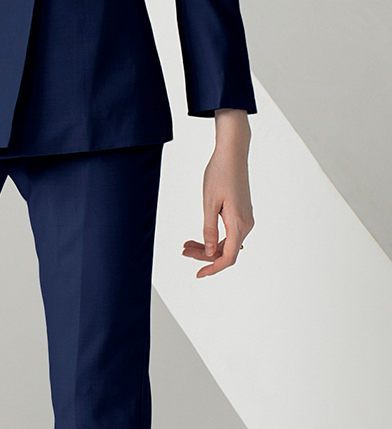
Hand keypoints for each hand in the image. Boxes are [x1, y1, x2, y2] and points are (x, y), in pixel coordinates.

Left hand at [182, 132, 254, 278]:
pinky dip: (214, 236)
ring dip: (208, 246)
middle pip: (226, 251)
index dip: (213, 268)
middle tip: (184, 251)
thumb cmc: (220, 174)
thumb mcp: (209, 203)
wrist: (232, 154)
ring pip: (227, 242)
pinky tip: (200, 235)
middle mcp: (246, 224)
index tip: (198, 274)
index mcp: (239, 224)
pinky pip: (229, 232)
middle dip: (204, 255)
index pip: (228, 257)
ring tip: (187, 244)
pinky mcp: (242, 212)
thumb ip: (209, 230)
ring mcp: (245, 218)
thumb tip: (210, 253)